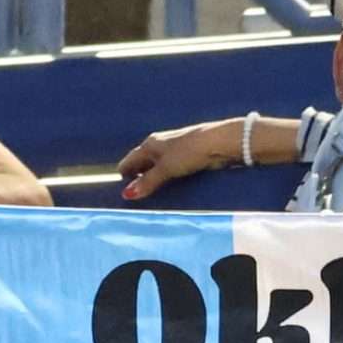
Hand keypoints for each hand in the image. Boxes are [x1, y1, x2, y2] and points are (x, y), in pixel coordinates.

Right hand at [118, 118, 244, 200]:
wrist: (219, 143)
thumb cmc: (189, 151)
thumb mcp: (166, 168)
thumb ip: (148, 181)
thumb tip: (127, 194)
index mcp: (150, 144)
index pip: (130, 160)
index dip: (125, 175)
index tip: (122, 192)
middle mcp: (160, 146)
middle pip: (142, 164)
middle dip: (139, 179)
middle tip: (136, 199)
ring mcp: (174, 151)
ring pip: (157, 168)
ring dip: (154, 181)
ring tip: (152, 198)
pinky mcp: (188, 158)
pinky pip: (171, 171)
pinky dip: (167, 180)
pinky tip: (171, 190)